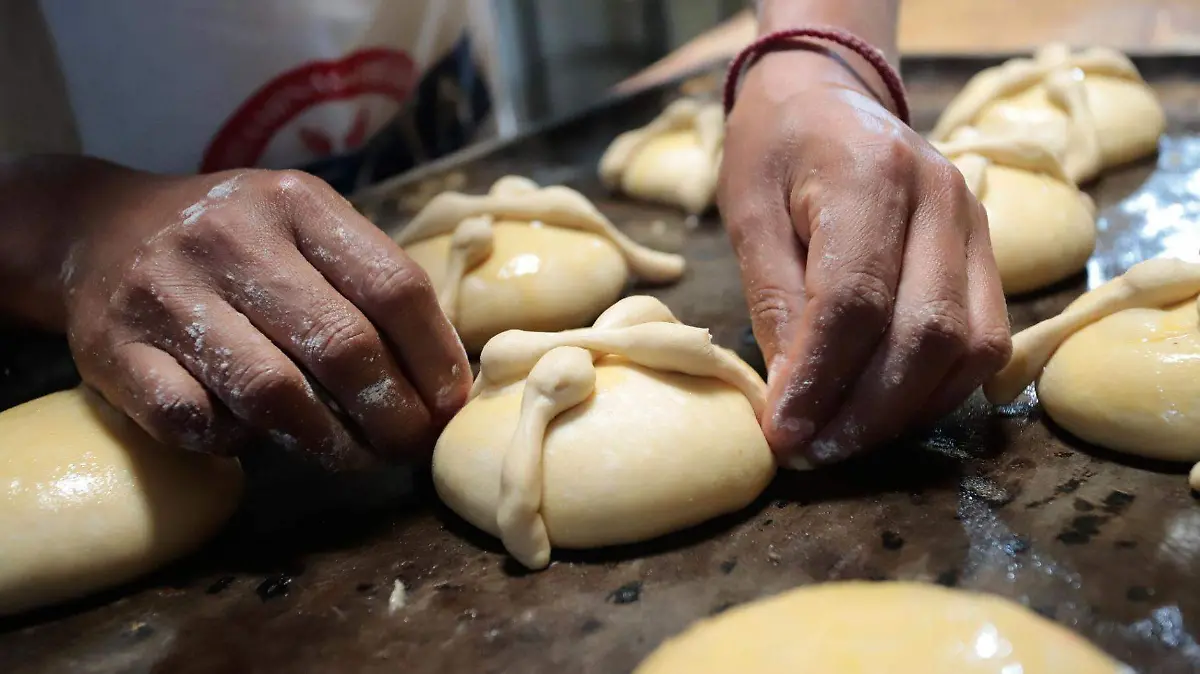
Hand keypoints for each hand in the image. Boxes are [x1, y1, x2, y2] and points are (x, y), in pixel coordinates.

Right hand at [63, 168, 469, 468]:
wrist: (99, 228)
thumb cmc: (235, 240)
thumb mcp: (304, 227)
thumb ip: (367, 282)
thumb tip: (446, 378)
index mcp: (296, 203)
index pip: (394, 286)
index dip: (436, 357)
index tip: (451, 404)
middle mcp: (231, 237)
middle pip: (343, 345)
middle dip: (394, 414)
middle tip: (410, 447)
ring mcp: (166, 292)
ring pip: (274, 392)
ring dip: (330, 443)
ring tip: (356, 458)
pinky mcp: (114, 349)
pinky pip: (195, 419)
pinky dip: (237, 442)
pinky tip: (258, 439)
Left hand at [719, 52, 1011, 466]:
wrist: (828, 97)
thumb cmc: (776, 151)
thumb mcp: (748, 214)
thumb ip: (774, 301)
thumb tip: (793, 398)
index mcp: (872, 174)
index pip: (856, 299)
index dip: (821, 379)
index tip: (781, 434)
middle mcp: (943, 198)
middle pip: (924, 334)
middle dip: (865, 412)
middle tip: (811, 453)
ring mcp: (978, 226)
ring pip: (969, 348)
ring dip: (904, 413)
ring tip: (842, 443)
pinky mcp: (992, 255)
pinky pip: (984, 343)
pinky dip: (937, 392)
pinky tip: (885, 413)